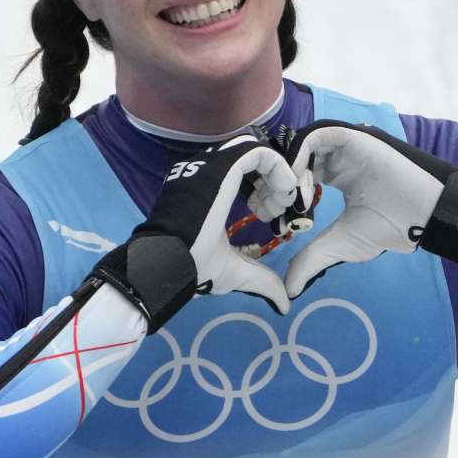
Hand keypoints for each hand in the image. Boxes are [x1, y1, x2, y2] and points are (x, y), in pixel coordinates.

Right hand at [91, 133, 298, 331]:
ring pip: (257, 153)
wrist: (171, 262)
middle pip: (252, 161)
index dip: (265, 190)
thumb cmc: (195, 266)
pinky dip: (279, 167)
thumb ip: (261, 280)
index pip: (242, 173)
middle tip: (280, 210)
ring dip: (278, 176)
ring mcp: (212, 166)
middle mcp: (207, 172)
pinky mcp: (222, 165)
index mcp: (207, 191)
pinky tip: (286, 191)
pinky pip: (258, 152)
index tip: (272, 217)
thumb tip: (285, 304)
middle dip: (274, 183)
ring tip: (282, 203)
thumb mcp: (235, 272)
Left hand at [280, 120, 457, 297]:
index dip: (280, 194)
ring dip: (287, 170)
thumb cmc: (390, 227)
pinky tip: (301, 185)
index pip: (298, 174)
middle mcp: (339, 158)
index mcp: (338, 176)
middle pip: (294, 158)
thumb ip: (312, 259)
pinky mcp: (353, 137)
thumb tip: (288, 289)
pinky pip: (316, 136)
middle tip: (270, 209)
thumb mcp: (341, 244)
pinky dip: (300, 156)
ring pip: (300, 146)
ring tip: (289, 199)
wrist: (424, 215)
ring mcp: (345, 146)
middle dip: (277, 182)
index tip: (271, 218)